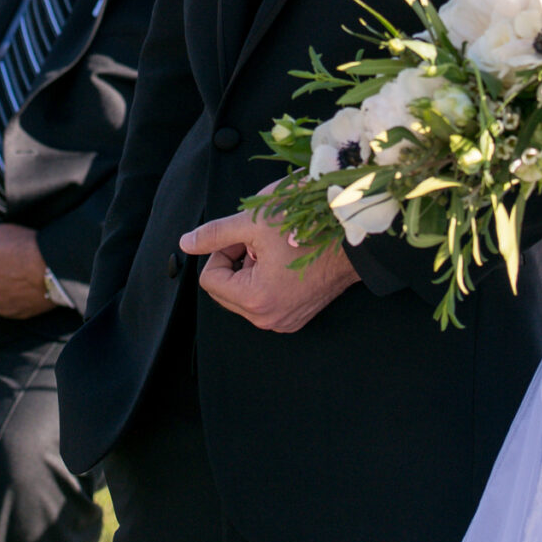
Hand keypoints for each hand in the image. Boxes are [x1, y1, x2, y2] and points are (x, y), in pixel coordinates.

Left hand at [180, 203, 357, 332]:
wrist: (355, 235)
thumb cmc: (308, 225)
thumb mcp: (253, 221)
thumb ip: (215, 234)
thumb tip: (186, 243)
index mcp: (255, 300)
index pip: (210, 278)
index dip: (222, 251)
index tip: (244, 236)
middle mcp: (269, 318)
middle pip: (225, 290)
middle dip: (236, 262)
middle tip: (260, 242)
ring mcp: (285, 320)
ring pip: (244, 294)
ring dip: (251, 270)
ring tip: (276, 250)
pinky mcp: (297, 316)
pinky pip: (265, 300)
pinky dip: (267, 279)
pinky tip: (287, 260)